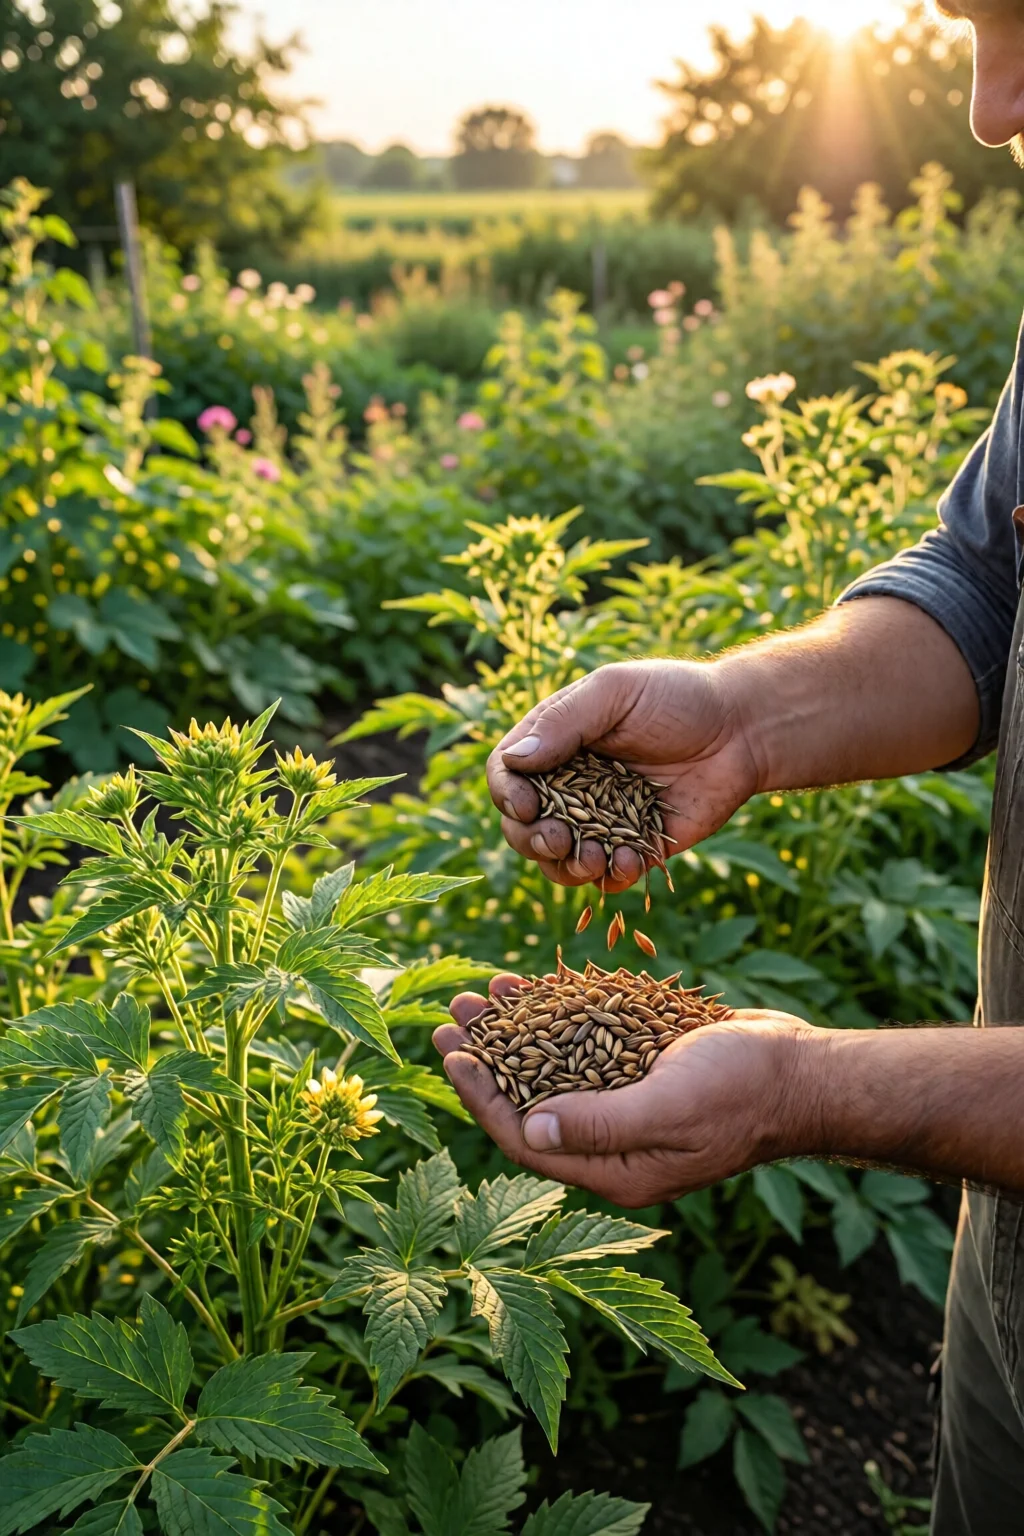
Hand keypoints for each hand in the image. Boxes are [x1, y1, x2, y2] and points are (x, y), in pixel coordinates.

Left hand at [435, 978, 820, 1207]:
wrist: (802, 1071)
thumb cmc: (743, 1091)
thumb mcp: (669, 1106)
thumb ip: (600, 1123)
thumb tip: (528, 1129)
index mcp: (613, 1169)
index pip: (525, 1140)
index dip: (482, 1096)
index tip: (452, 1052)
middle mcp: (612, 1143)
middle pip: (528, 1102)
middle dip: (486, 1057)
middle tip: (452, 1014)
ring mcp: (627, 1106)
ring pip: (550, 1069)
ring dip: (514, 1031)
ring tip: (482, 991)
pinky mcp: (641, 1071)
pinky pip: (582, 1046)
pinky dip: (554, 1017)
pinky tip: (532, 986)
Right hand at [487, 659, 761, 892]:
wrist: (743, 728)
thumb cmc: (678, 697)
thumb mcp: (615, 693)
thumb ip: (564, 723)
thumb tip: (516, 762)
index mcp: (556, 743)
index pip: (508, 774)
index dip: (507, 795)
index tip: (526, 806)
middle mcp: (571, 785)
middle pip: (523, 826)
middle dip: (532, 839)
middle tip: (558, 839)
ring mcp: (603, 820)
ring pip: (559, 860)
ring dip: (565, 866)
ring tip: (591, 858)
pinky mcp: (637, 847)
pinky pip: (609, 876)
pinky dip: (612, 876)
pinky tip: (631, 862)